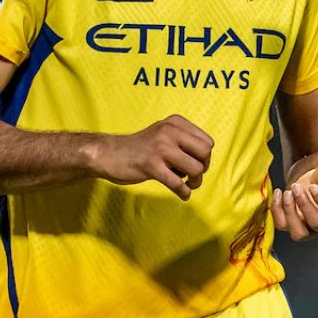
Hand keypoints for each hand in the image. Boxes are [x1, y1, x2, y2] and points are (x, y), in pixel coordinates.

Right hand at [92, 115, 213, 200]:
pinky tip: (182, 195)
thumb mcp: (163, 133)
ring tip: (187, 185)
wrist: (109, 154)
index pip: (208, 141)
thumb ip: (184, 140)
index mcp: (175, 122)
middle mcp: (170, 131)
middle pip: (205, 153)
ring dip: (195, 182)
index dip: (205, 157)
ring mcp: (160, 148)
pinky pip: (178, 183)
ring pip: (195, 169)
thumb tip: (206, 159)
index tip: (195, 164)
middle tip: (193, 176)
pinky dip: (183, 192)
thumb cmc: (140, 148)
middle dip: (204, 168)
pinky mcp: (151, 166)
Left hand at [271, 148, 317, 240]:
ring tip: (287, 192)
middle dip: (304, 204)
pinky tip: (278, 193)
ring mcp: (313, 230)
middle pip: (317, 224)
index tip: (312, 187)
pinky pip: (283, 226)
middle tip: (296, 186)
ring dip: (290, 213)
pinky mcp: (296, 227)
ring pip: (299, 234)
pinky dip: (277, 211)